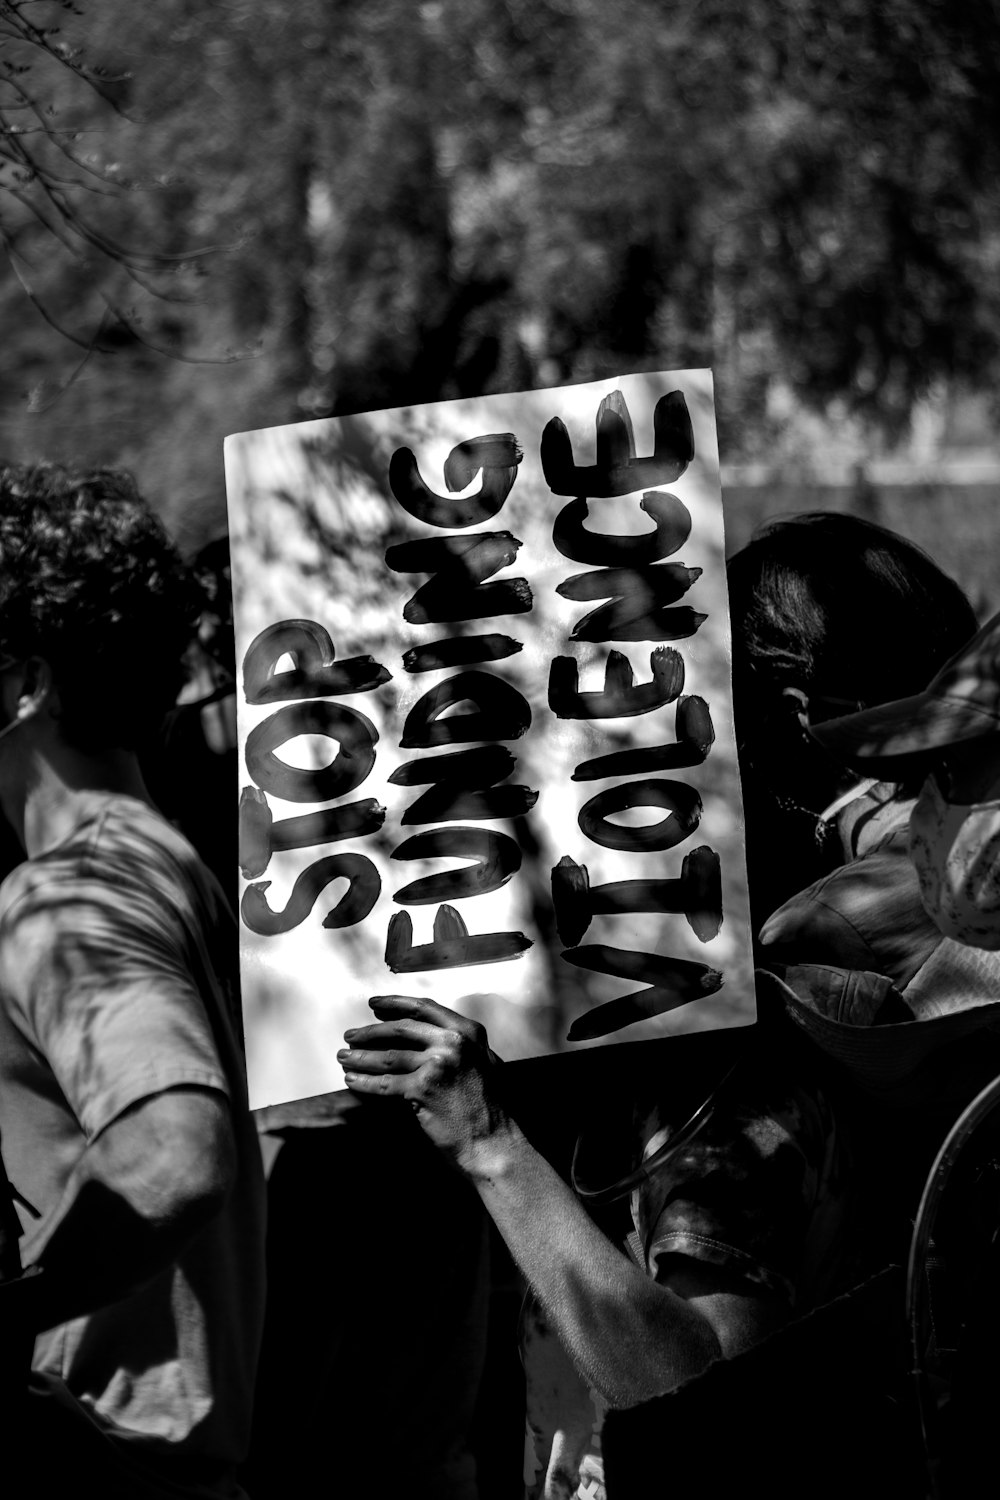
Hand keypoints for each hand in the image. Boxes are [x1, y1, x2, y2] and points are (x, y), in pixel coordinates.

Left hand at [338, 994, 511, 1175]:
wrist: (491, 1140)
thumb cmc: (486, 1105)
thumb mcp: (481, 1061)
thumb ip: (458, 1043)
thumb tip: (424, 1032)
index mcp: (467, 1031)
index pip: (424, 1007)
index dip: (395, 1004)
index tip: (375, 1004)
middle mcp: (453, 1042)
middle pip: (401, 1029)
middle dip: (370, 1032)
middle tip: (351, 1035)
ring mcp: (437, 1064)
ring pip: (388, 1057)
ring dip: (361, 1057)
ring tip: (344, 1057)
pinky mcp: (422, 1089)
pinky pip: (385, 1083)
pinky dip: (365, 1082)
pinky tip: (352, 1080)